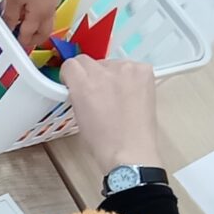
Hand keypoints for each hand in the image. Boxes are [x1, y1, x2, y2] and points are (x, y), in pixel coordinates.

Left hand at [3, 0, 60, 48]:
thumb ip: (11, 15)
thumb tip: (9, 27)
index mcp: (40, 15)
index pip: (29, 35)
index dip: (20, 42)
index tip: (13, 46)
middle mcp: (49, 10)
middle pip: (44, 32)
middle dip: (33, 39)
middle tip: (22, 40)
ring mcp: (53, 0)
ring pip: (47, 22)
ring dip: (37, 27)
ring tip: (23, 26)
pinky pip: (47, 10)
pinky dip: (39, 16)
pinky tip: (29, 9)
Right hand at [61, 55, 161, 170]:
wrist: (130, 151)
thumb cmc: (102, 140)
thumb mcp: (78, 113)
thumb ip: (76, 92)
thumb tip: (80, 83)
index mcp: (83, 84)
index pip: (70, 64)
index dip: (71, 76)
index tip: (75, 84)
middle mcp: (103, 72)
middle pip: (89, 61)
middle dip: (90, 75)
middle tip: (97, 93)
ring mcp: (126, 69)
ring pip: (111, 63)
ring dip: (110, 74)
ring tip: (118, 96)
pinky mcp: (143, 71)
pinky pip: (131, 66)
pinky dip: (129, 76)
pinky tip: (131, 93)